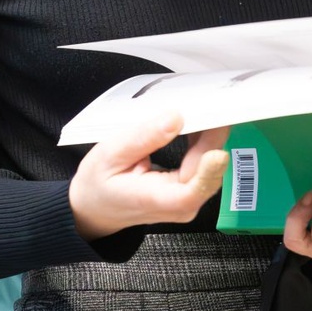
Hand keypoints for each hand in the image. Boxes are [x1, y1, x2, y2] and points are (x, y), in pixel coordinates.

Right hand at [68, 113, 229, 241]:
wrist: (94, 206)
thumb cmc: (98, 183)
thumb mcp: (110, 154)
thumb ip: (143, 138)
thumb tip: (175, 119)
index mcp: (154, 200)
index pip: (189, 195)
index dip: (208, 173)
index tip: (217, 152)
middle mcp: (177, 205)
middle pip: (206, 172)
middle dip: (213, 137)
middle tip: (212, 103)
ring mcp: (186, 199)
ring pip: (210, 165)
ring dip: (211, 135)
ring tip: (205, 107)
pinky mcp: (189, 190)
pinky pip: (204, 163)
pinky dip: (204, 141)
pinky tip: (200, 122)